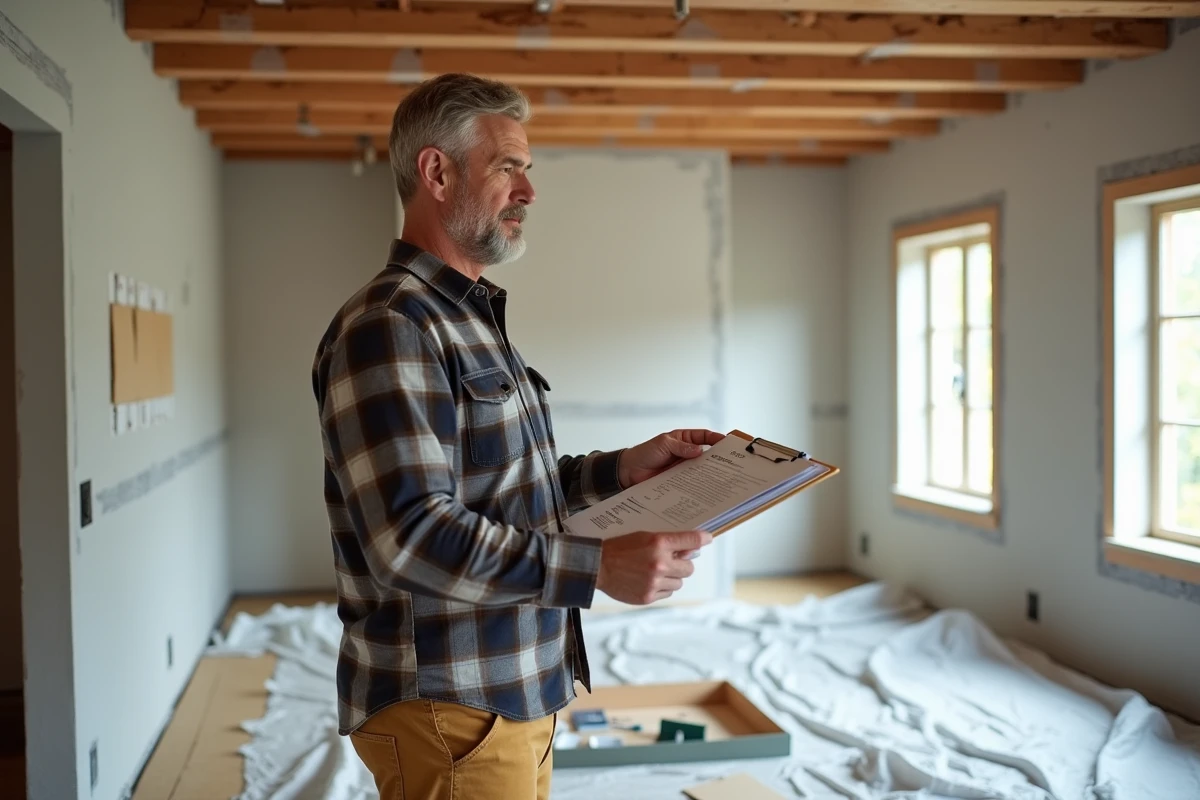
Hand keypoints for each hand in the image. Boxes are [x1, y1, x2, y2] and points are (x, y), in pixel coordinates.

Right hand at [596, 530, 713, 604]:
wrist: (597, 567)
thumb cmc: (619, 548)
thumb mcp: (643, 536)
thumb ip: (667, 543)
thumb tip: (691, 550)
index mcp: (658, 543)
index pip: (691, 540)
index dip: (702, 539)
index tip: (708, 539)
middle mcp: (659, 563)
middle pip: (689, 567)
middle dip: (682, 564)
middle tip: (671, 561)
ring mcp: (654, 582)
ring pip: (679, 582)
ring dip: (672, 577)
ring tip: (655, 572)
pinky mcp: (648, 596)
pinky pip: (668, 593)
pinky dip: (662, 588)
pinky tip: (648, 581)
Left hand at [618, 429, 724, 487]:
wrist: (628, 471)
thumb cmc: (644, 453)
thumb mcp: (663, 444)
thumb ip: (680, 447)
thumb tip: (699, 450)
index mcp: (683, 440)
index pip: (704, 436)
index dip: (716, 438)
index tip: (727, 442)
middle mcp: (686, 454)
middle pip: (706, 454)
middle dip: (717, 458)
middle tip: (730, 463)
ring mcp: (683, 468)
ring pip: (700, 470)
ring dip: (709, 473)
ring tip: (721, 478)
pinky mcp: (679, 481)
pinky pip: (691, 482)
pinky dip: (698, 485)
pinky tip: (705, 489)